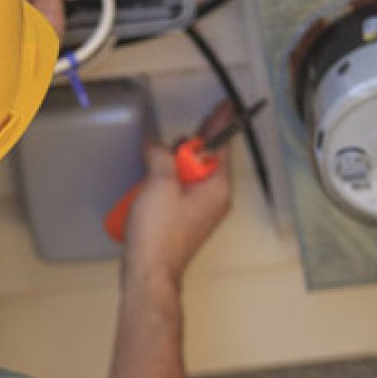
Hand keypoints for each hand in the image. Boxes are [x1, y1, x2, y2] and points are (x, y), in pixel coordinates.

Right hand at [122, 101, 234, 287]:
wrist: (149, 271)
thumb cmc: (159, 234)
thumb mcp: (159, 183)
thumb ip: (161, 156)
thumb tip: (156, 145)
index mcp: (216, 187)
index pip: (222, 147)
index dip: (221, 124)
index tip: (226, 106)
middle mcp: (214, 198)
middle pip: (207, 159)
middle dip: (193, 143)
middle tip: (189, 129)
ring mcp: (200, 211)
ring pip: (192, 174)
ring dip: (176, 163)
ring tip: (159, 158)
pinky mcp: (185, 219)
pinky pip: (182, 190)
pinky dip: (169, 180)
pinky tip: (153, 179)